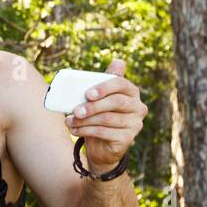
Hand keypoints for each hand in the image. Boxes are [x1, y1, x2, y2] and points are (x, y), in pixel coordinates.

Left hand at [64, 58, 147, 174]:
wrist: (101, 145)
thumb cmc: (98, 115)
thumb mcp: (99, 98)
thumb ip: (104, 81)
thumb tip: (119, 61)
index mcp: (131, 91)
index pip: (121, 83)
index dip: (104, 88)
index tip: (87, 94)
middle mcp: (138, 107)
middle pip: (116, 102)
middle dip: (93, 106)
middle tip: (75, 111)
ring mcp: (135, 124)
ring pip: (107, 119)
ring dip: (84, 120)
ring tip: (69, 121)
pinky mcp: (128, 138)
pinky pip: (105, 132)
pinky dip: (86, 131)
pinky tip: (74, 130)